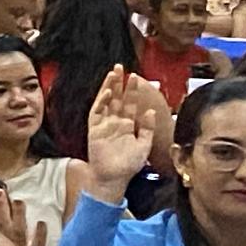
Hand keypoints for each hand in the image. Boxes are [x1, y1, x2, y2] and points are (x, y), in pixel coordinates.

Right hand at [81, 71, 157, 191]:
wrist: (114, 178)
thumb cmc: (129, 165)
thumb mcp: (144, 145)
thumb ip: (147, 128)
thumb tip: (151, 111)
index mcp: (127, 125)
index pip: (130, 103)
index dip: (132, 90)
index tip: (135, 76)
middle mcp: (115, 122)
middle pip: (116, 98)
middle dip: (118, 83)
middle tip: (120, 67)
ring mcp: (104, 125)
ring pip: (105, 102)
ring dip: (108, 88)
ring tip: (113, 74)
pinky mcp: (94, 130)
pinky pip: (96, 113)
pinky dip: (101, 103)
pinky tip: (107, 93)